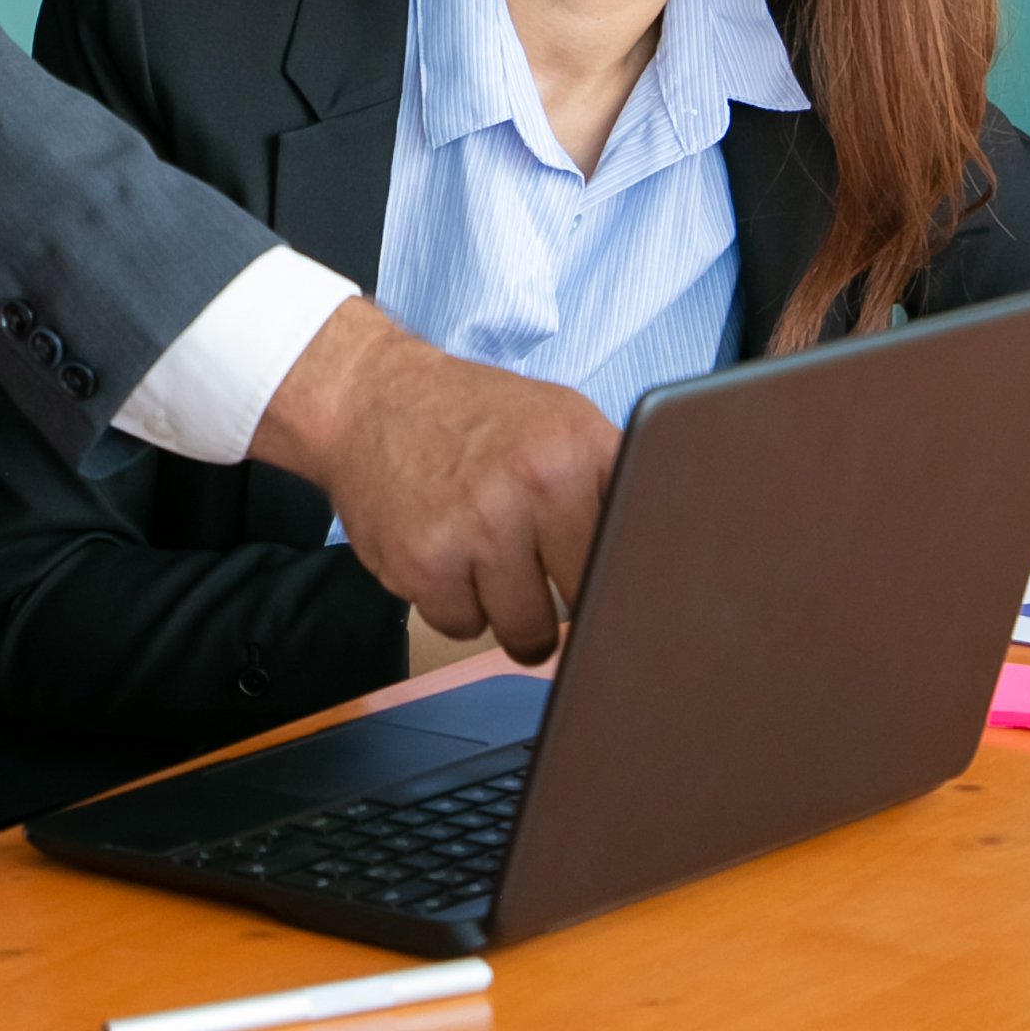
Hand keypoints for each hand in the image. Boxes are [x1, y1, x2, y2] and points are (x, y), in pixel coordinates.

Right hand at [252, 299, 618, 663]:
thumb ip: (606, 481)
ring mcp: (476, 528)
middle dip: (566, 599)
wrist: (369, 398)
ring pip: (526, 632)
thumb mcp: (558, 421)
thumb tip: (660, 561)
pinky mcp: (423, 563)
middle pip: (584, 605)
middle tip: (536, 561)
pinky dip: (455, 604)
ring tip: (487, 556)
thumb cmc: (470, 418)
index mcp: (575, 449)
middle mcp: (530, 485)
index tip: (618, 593)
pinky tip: (446, 555)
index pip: (631, 552)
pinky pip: (463, 627)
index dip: (624, 581)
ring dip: (508, 609)